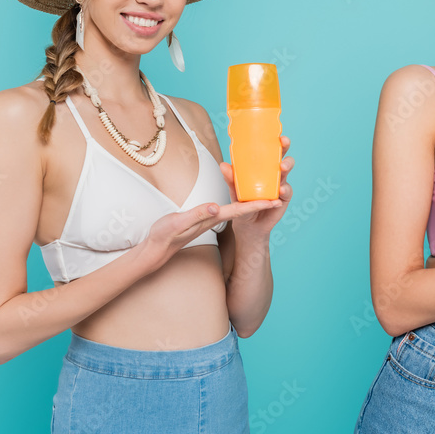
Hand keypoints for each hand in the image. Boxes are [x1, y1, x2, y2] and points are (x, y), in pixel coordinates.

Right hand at [144, 199, 275, 258]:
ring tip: (264, 185)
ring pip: (236, 206)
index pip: (240, 210)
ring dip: (251, 197)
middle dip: (261, 199)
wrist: (156, 249)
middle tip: (278, 189)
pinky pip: (226, 206)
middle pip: (243, 207)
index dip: (258, 204)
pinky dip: (236, 197)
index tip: (276, 199)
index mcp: (212, 218)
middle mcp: (215, 218)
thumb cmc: (165, 236)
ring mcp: (210, 218)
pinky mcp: (204, 217)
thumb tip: (217, 207)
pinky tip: (238, 192)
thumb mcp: (179, 223)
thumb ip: (197, 215)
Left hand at [219, 135, 293, 238]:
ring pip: (287, 171)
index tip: (275, 132)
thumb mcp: (234, 190)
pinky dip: (284, 190)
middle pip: (283, 156)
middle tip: (283, 143)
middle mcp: (273, 173)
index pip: (269, 151)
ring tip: (282, 167)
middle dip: (285, 148)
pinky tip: (279, 192)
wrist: (248, 225)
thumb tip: (224, 165)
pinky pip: (287, 191)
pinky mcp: (284, 198)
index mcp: (262, 167)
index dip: (274, 140)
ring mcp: (280, 185)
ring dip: (286, 166)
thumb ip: (231, 179)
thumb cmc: (242, 203)